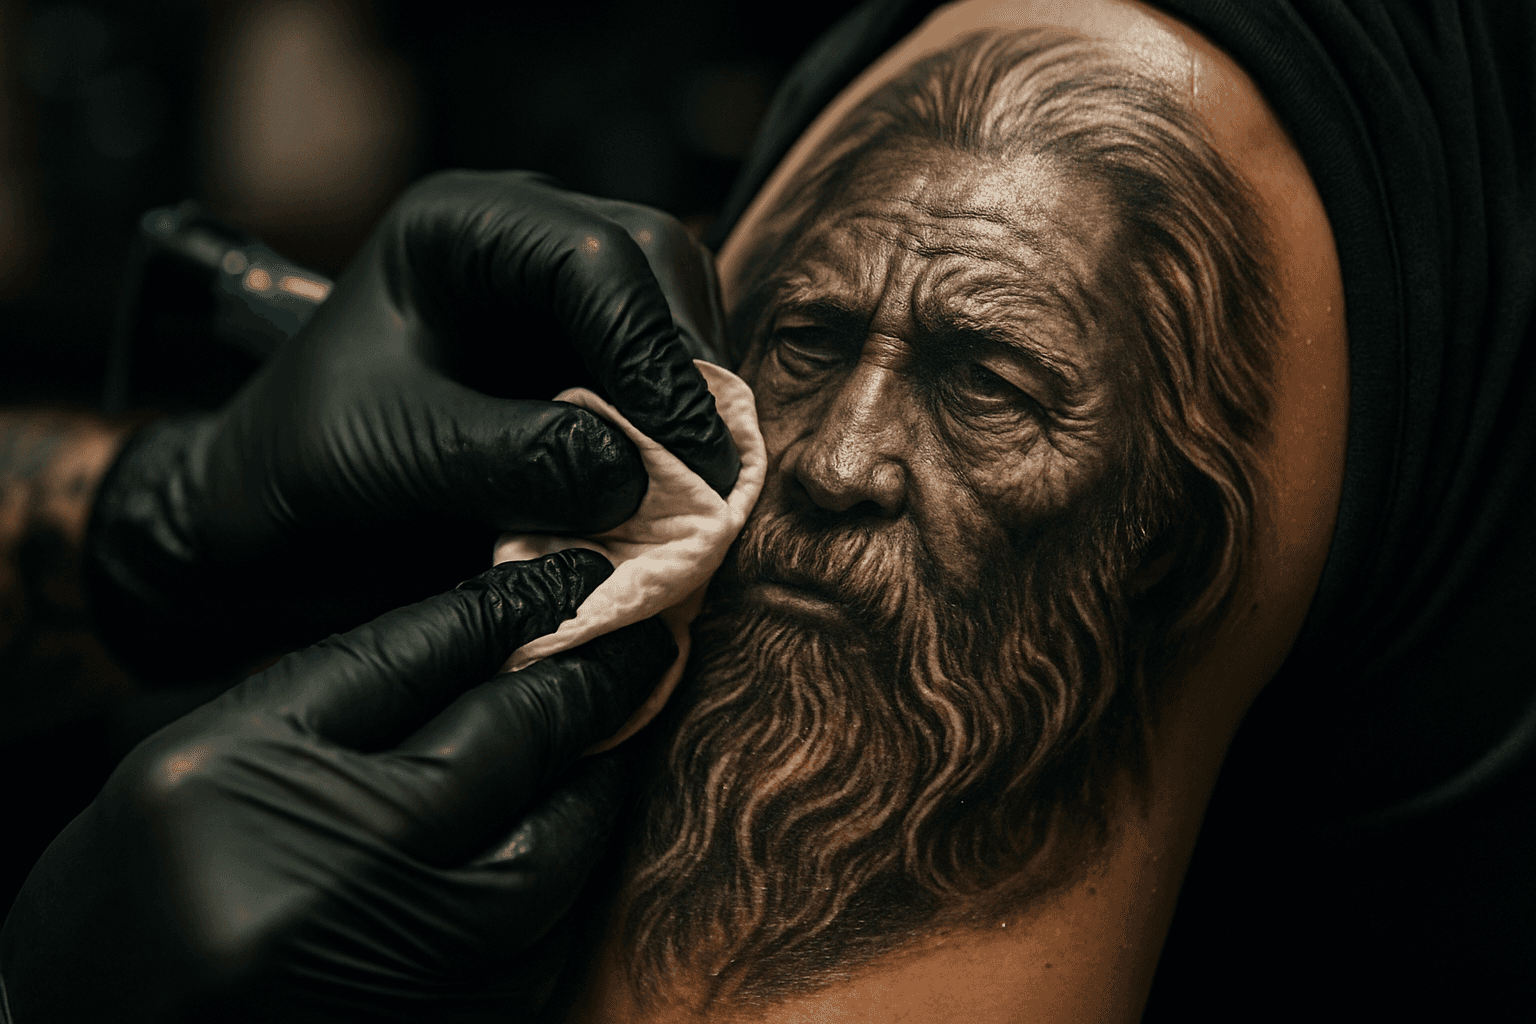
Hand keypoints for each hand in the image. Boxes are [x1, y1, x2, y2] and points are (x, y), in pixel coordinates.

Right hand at [1, 550, 675, 1022]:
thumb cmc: (142, 869)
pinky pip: (536, 957)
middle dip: (590, 694)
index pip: (434, 675)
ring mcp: (394, 990)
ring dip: (595, 789)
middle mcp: (336, 900)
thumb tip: (501, 615)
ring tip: (611, 733)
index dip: (521, 614)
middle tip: (643, 648)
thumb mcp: (224, 739)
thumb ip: (365, 672)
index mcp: (261, 795)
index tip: (582, 577)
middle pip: (514, 769)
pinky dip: (566, 883)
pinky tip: (569, 829)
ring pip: (551, 868)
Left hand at [85, 170, 738, 680]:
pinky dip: (676, 428)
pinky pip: (660, 372)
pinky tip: (676, 486)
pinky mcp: (583, 353)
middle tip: (713, 474)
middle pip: (657, 267)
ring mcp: (560, 294)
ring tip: (699, 488)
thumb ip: (513, 458)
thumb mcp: (395, 458)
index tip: (687, 455)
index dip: (654, 354)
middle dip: (689, 368)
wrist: (278, 510)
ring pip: (675, 316)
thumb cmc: (306, 465)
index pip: (596, 258)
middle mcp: (524, 239)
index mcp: (462, 226)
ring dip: (694, 400)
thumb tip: (636, 476)